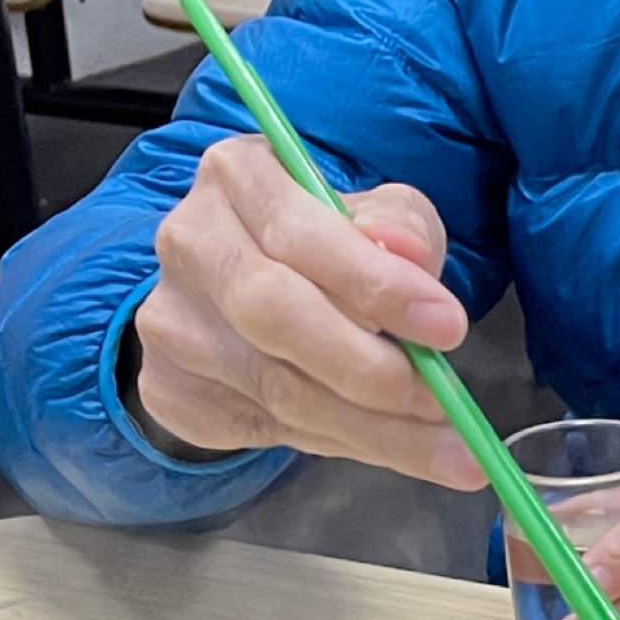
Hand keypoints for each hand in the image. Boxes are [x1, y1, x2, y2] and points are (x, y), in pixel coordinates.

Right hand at [130, 137, 481, 483]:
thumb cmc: (323, 244)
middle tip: (443, 402)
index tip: (449, 327)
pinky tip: (389, 442)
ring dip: (372, 425)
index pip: (301, 233)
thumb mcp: (376, 215)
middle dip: (369, 367)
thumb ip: (400, 228)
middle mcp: (190, 242)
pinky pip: (267, 427)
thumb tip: (411, 256)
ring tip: (445, 443)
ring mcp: (170, 321)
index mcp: (238, 176)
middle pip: (275, 314)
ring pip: (276, 387)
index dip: (377, 285)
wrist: (239, 295)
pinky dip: (342, 441)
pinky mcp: (171, 388)